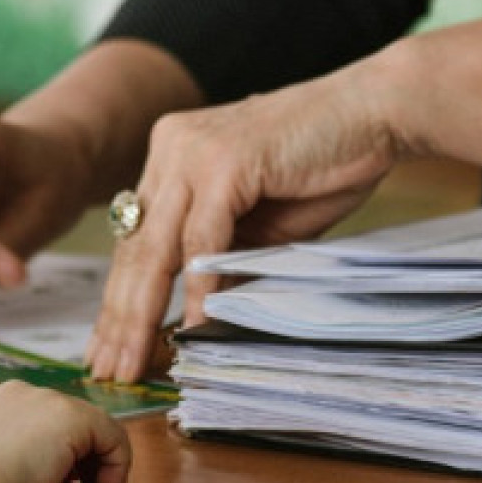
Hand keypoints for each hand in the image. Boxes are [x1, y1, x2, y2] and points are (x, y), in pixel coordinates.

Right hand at [0, 381, 131, 482]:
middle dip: (79, 461)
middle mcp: (19, 395)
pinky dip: (116, 469)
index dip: (54, 457)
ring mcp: (46, 400)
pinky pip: (112, 437)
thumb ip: (4, 466)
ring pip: (91, 428)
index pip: (35, 425)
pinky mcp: (73, 415)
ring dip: (98, 466)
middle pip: (65, 423)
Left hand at [87, 62, 398, 381]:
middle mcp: (170, 148)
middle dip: (119, 318)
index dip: (120, 300)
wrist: (374, 111)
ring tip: (132, 364)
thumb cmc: (324, 167)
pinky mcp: (224, 161)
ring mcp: (192, 151)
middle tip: (107, 371)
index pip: (135, 240)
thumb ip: (220, 258)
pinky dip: (200, 289)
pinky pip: (203, 239)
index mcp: (170, 156)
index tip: (108, 348)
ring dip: (143, 314)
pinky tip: (194, 329)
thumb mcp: (256, 225)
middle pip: (135, 248)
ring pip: (156, 248)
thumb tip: (192, 317)